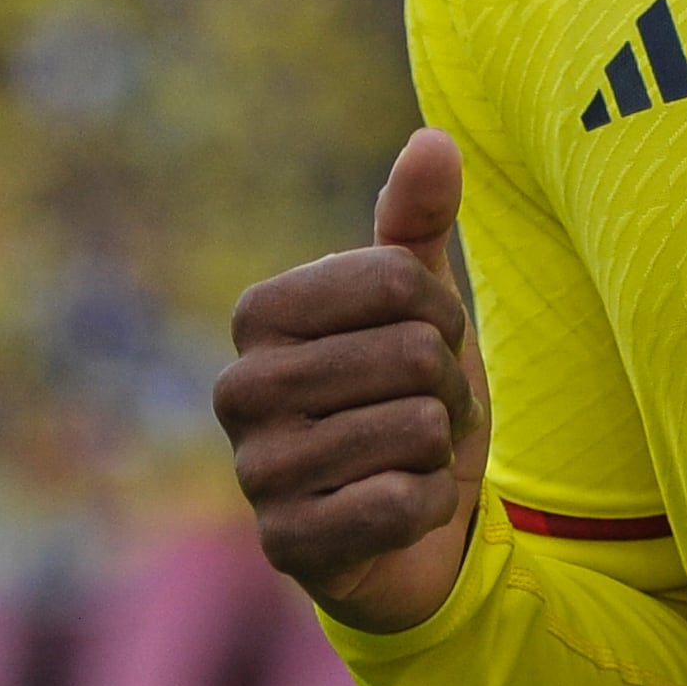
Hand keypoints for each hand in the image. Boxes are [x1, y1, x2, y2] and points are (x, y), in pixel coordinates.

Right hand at [216, 129, 492, 633]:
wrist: (411, 524)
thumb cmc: (405, 395)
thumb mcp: (419, 305)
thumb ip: (418, 221)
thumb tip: (434, 139)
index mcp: (260, 313)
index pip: (400, 278)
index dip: (442, 313)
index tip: (427, 342)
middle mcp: (238, 388)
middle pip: (412, 355)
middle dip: (447, 388)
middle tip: (422, 411)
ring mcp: (256, 473)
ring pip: (417, 430)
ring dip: (440, 450)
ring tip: (408, 458)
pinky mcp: (285, 546)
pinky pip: (402, 504)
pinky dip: (428, 506)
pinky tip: (398, 510)